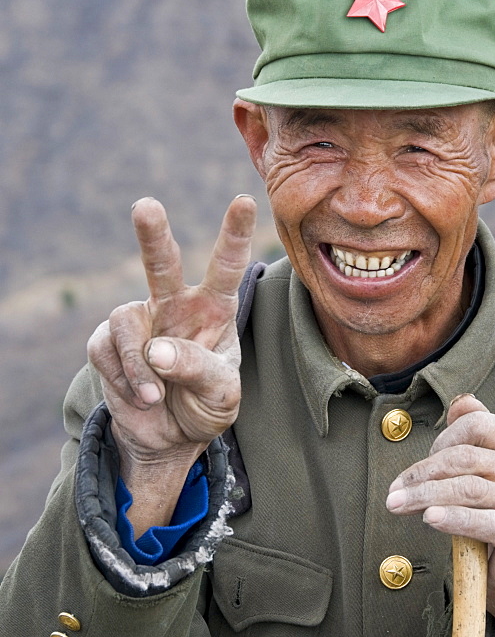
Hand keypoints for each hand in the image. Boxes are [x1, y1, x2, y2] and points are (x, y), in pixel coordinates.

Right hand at [87, 195, 255, 534]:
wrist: (168, 437)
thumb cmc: (204, 405)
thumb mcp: (221, 395)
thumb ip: (200, 370)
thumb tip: (158, 350)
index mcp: (214, 310)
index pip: (227, 267)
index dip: (235, 234)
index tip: (244, 200)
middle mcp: (176, 305)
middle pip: (161, 263)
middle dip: (153, 234)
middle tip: (146, 206)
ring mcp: (140, 321)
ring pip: (126, 321)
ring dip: (139, 366)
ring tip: (155, 396)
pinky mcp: (108, 342)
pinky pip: (107, 351)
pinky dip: (124, 379)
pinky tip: (139, 397)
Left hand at [386, 394, 494, 636]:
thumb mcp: (486, 470)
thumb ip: (476, 432)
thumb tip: (461, 402)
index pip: (478, 427)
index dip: (441, 441)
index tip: (416, 467)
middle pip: (469, 458)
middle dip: (424, 472)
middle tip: (395, 489)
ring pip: (471, 490)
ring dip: (426, 496)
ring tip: (398, 504)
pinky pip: (486, 523)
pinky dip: (454, 519)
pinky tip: (430, 519)